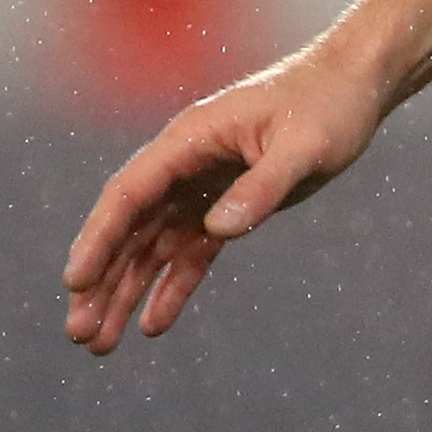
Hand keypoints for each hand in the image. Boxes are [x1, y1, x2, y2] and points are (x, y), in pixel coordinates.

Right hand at [61, 47, 384, 355]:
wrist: (355, 86)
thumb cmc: (329, 105)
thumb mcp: (303, 145)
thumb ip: (263, 186)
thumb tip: (217, 229)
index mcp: (190, 140)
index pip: (129, 194)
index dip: (98, 239)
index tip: (75, 282)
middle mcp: (185, 164)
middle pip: (129, 229)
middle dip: (101, 282)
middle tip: (78, 334)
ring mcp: (203, 186)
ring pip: (151, 247)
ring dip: (125, 293)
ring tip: (99, 345)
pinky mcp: (228, 205)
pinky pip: (190, 253)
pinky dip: (172, 287)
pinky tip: (152, 325)